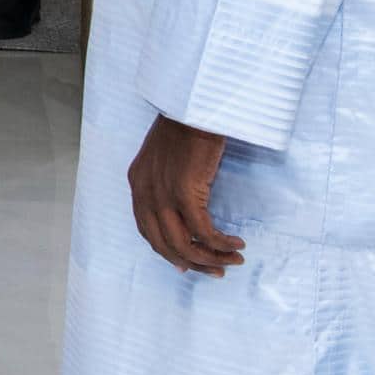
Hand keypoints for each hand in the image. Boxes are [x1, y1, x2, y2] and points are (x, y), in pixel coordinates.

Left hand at [127, 113, 245, 277]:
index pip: (148, 230)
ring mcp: (162, 194)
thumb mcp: (166, 156)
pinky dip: (220, 243)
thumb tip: (184, 209)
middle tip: (216, 270)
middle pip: (164, 244)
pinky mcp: (184, 192)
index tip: (188, 264)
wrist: (194, 103)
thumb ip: (167, 180)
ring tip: (232, 259)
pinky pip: (204, 232)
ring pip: (184, 244)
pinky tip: (236, 243)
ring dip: (210, 258)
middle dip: (192, 263)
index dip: (168, 252)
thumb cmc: (187, 124)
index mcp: (138, 182)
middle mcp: (145, 192)